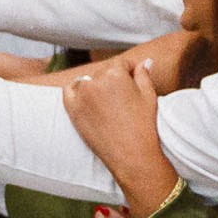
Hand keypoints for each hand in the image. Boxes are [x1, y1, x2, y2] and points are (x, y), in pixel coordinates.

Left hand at [63, 59, 176, 217]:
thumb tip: (144, 61)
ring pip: (86, 81)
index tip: (132, 79)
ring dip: (95, 86)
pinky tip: (86, 99)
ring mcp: (81, 95)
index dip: (129, 71)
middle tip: (122, 97)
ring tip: (107, 103)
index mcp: (115, 74)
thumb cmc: (143, 126)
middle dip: (112, 80)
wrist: (131, 155)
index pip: (121, 63)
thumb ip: (143, 74)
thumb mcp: (149, 95)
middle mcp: (95, 81)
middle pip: (103, 72)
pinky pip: (68, 91)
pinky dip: (75, 91)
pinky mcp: (72, 110)